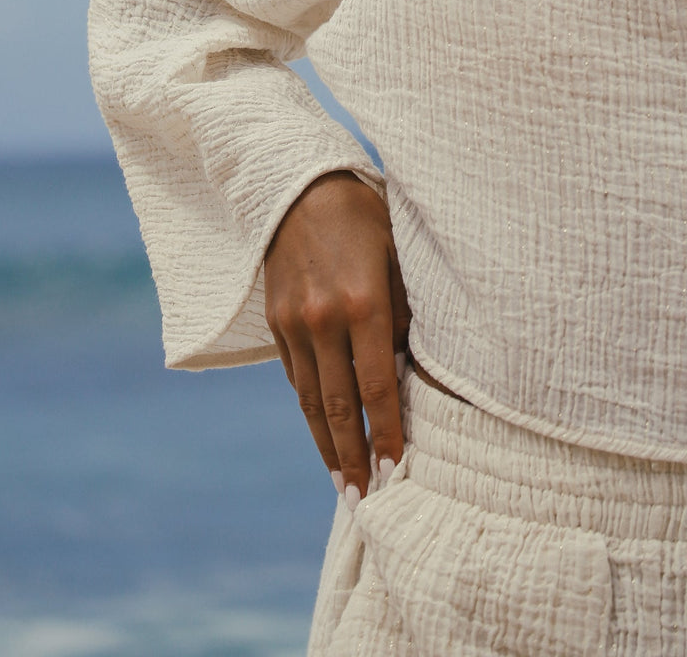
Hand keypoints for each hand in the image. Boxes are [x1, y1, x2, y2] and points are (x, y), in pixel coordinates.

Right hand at [264, 171, 411, 506]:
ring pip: (312, 402)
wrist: (299, 187)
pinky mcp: (275, 323)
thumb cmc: (365, 217)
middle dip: (355, 458)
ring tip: (345, 483)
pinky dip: (311, 410)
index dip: (389, 434)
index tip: (399, 470)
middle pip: (340, 408)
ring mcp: (294, 324)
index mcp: (363, 303)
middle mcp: (323, 320)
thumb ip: (405, 313)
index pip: (378, 388)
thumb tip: (411, 369)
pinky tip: (325, 433)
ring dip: (328, 448)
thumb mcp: (399, 255)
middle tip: (368, 499)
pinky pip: (296, 378)